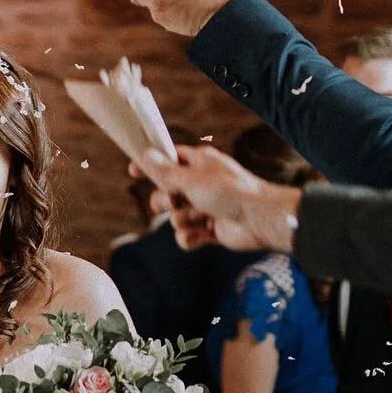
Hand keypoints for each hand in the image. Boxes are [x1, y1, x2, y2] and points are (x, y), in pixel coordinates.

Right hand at [133, 144, 301, 252]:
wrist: (258, 219)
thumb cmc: (229, 192)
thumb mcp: (190, 178)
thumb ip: (164, 171)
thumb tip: (144, 155)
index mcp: (199, 163)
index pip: (168, 159)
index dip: (150, 165)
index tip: (133, 171)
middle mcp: (200, 184)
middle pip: (166, 192)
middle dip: (165, 201)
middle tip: (174, 201)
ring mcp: (205, 207)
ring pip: (175, 217)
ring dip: (183, 221)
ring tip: (199, 218)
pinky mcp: (209, 229)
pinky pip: (186, 236)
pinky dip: (191, 238)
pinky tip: (202, 235)